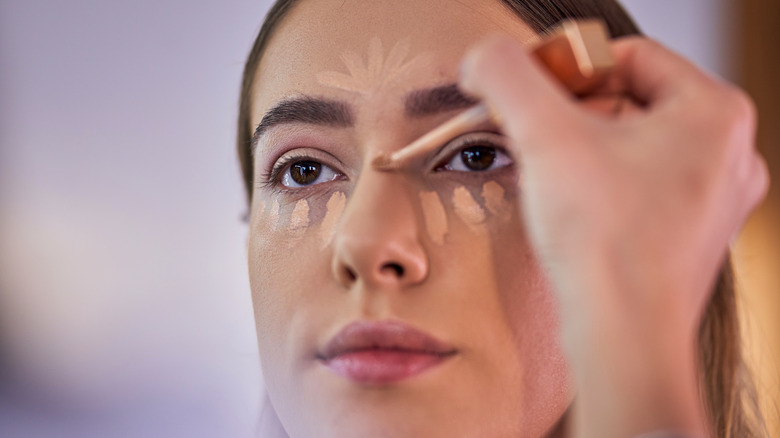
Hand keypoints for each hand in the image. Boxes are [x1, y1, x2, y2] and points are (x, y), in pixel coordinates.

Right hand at [459, 36, 768, 437]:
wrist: (623, 337)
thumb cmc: (607, 244)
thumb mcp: (544, 134)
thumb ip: (505, 74)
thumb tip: (483, 59)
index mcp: (713, 112)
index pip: (627, 55)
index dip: (566, 66)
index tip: (528, 91)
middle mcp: (724, 153)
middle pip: (628, 100)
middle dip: (569, 113)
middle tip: (529, 133)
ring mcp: (709, 198)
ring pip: (628, 146)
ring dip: (579, 150)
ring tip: (546, 174)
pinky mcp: (686, 234)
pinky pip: (633, 186)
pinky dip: (595, 186)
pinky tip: (568, 208)